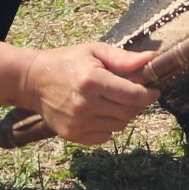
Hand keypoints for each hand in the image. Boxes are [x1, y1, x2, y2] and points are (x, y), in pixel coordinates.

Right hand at [21, 42, 156, 145]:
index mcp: (92, 80)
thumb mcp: (95, 52)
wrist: (34, 81)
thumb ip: (124, 59)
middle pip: (128, 113)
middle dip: (137, 104)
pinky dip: (109, 127)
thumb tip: (152, 59)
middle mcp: (85, 104)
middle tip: (134, 94)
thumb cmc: (67, 62)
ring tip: (113, 101)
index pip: (132, 96)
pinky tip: (100, 113)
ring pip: (119, 126)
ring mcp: (77, 122)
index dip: (149, 94)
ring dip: (123, 115)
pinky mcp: (72, 135)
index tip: (154, 90)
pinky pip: (104, 137)